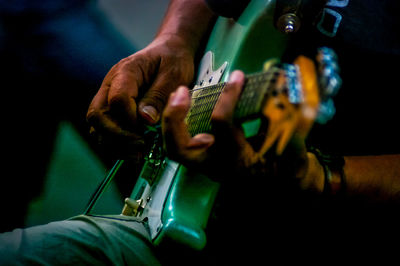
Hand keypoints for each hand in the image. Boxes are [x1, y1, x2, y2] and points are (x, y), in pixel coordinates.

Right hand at [87, 34, 194, 157]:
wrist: (169, 51)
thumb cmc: (173, 60)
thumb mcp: (174, 74)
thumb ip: (159, 96)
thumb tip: (145, 120)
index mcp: (126, 71)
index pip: (117, 100)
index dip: (130, 121)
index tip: (147, 132)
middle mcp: (110, 84)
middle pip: (97, 115)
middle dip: (117, 136)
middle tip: (140, 147)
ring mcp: (108, 96)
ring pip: (96, 126)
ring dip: (113, 143)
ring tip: (137, 153)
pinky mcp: (112, 108)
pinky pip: (104, 129)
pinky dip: (115, 143)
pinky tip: (134, 150)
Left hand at [162, 70, 307, 180]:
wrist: (282, 183)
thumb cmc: (287, 165)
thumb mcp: (293, 148)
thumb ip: (291, 125)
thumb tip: (288, 91)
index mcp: (237, 161)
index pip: (222, 125)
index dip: (228, 96)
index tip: (237, 76)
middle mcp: (216, 165)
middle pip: (180, 148)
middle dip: (175, 119)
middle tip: (181, 91)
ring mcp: (207, 163)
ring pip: (176, 148)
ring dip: (172, 121)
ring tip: (180, 93)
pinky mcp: (205, 158)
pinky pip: (183, 143)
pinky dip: (179, 124)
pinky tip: (186, 103)